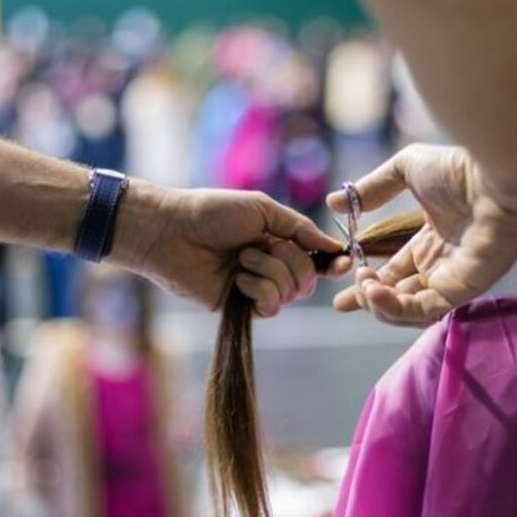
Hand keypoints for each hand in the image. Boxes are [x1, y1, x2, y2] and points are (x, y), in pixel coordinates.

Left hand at [113, 181, 342, 314]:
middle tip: (262, 246)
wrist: (171, 231)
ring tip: (241, 258)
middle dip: (292, 261)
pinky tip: (239, 279)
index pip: (316, 257)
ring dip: (270, 271)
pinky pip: (271, 306)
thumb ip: (300, 228)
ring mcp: (256, 287)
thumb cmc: (212, 212)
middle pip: (308, 278)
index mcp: (278, 240)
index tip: (345, 262)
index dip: (332, 262)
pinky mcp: (240, 307)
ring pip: (291, 292)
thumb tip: (333, 245)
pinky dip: (260, 290)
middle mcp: (271, 265)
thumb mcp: (263, 209)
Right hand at [328, 143, 516, 325]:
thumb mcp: (406, 170)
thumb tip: (333, 203)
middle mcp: (442, 264)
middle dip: (368, 301)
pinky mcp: (463, 290)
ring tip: (363, 287)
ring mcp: (453, 279)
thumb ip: (373, 188)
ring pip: (409, 309)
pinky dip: (396, 307)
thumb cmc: (459, 168)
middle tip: (341, 302)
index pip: (396, 270)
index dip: (368, 281)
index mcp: (432, 239)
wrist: (499, 176)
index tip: (341, 284)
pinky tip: (374, 291)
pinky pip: (424, 310)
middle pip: (399, 296)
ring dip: (379, 304)